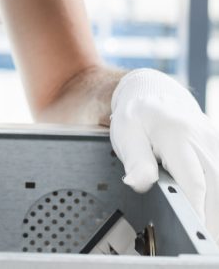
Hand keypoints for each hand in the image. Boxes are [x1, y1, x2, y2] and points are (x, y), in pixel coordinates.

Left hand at [110, 68, 218, 238]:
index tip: (196, 231)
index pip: (193, 180)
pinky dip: (216, 196)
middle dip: (211, 217)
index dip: (197, 209)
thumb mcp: (126, 134)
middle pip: (216, 185)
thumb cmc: (137, 118)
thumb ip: (135, 160)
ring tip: (207, 234)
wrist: (153, 95)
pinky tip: (210, 214)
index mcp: (176, 134)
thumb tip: (138, 183)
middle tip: (203, 241)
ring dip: (215, 208)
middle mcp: (202, 138)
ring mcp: (215, 142)